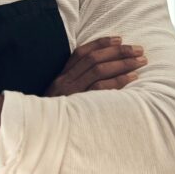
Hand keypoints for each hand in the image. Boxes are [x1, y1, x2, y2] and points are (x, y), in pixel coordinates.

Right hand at [0, 36, 144, 173]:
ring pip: (99, 71)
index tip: (119, 39)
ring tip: (140, 62)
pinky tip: (132, 79)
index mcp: (60, 77)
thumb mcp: (58, 99)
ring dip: (122, 64)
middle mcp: (64, 81)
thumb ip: (72, 87)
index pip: (81, 53)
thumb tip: (94, 79)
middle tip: (139, 50)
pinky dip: (118, 81)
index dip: (101, 44)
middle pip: (93, 59)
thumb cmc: (50, 120)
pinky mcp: (77, 105)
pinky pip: (100, 90)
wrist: (34, 135)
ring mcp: (70, 93)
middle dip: (118, 52)